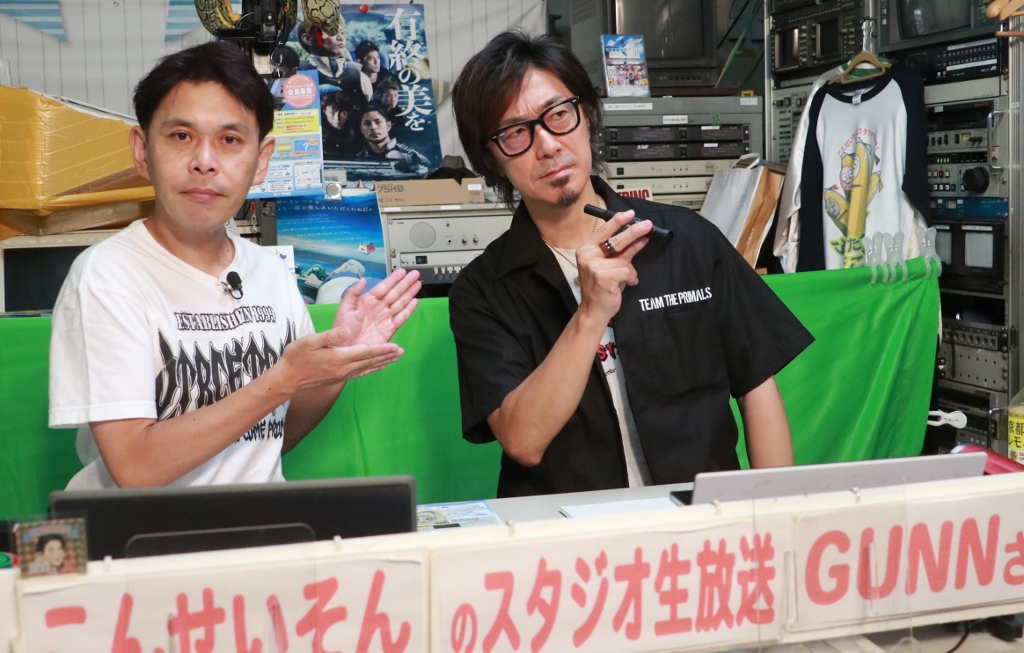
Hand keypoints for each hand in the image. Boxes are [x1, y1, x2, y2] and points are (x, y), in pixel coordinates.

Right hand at [279, 328, 403, 391]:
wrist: (287, 379)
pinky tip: (377, 367)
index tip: (396, 346)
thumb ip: (330, 336)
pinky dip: (371, 369)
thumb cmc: (296, 357)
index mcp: (339, 358)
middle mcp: (344, 369)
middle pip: (370, 361)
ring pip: (367, 368)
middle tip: (402, 351)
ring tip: (395, 358)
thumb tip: (347, 330)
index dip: (382, 349)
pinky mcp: (339, 378)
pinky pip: (360, 373)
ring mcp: (342, 375)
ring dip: (382, 362)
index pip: (365, 352)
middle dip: (387, 356)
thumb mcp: (310, 342)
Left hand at [332, 269, 421, 345]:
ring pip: (400, 303)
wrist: (345, 350)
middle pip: (395, 293)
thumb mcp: (344, 309)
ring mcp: (385, 318)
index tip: (402, 271)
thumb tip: (362, 279)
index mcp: (367, 301)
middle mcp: (378, 308)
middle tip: (415, 274)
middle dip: (405, 283)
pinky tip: (415, 301)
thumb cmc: (341, 330)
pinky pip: (401, 318)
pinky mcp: (389, 330)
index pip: (383, 287)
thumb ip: (352, 293)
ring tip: (418, 284)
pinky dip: (409, 310)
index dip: (393, 279)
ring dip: (409, 293)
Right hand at [575, 210, 651, 323]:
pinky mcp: (603, 277)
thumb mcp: (610, 265)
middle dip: (634, 231)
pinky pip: (627, 271)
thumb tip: (639, 237)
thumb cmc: (601, 288)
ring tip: (625, 279)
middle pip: (616, 239)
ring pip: (624, 260)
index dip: (618, 221)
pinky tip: (625, 284)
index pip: (604, 230)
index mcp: (586, 249)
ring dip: (629, 270)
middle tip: (648, 225)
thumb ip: (622, 251)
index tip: (630, 213)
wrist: (593, 310)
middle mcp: (587, 255)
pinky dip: (631, 278)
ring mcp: (594, 266)